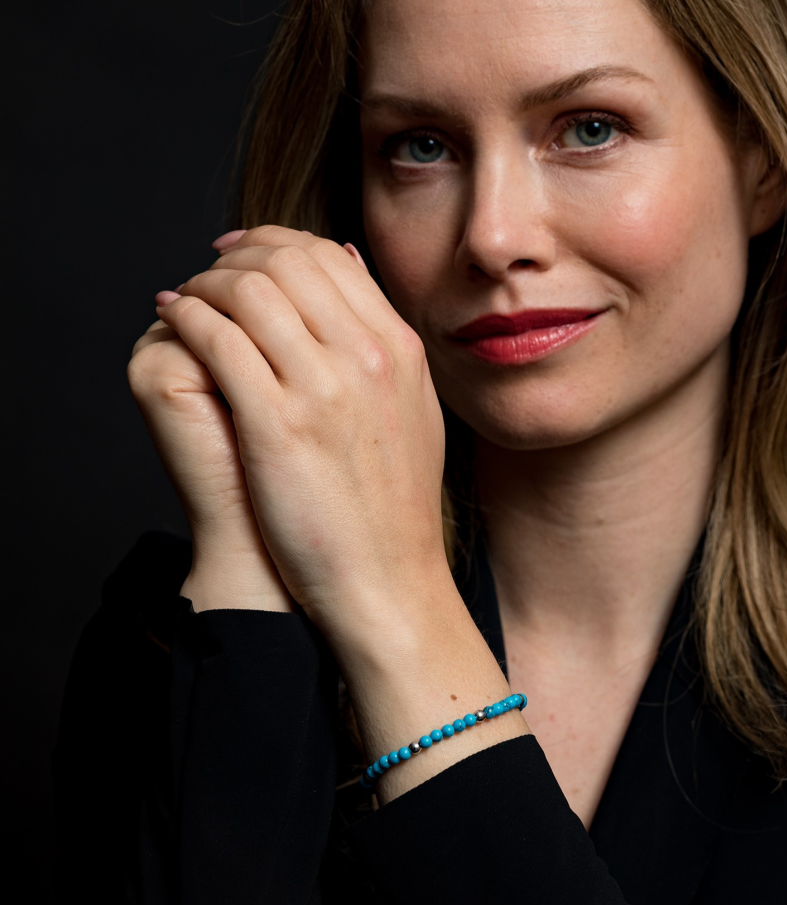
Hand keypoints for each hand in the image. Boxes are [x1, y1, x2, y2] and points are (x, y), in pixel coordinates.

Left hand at [152, 227, 448, 649]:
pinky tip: (174, 324)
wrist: (390, 578)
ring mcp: (323, 389)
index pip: (327, 258)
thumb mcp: (412, 410)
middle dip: (234, 257)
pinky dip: (186, 318)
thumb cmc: (394, 507)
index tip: (241, 256)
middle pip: (285, 262)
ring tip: (187, 300)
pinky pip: (217, 339)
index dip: (272, 244)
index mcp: (399, 350)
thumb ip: (381, 340)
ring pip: (247, 290)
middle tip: (207, 274)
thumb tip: (346, 267)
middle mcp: (366, 357)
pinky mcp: (277, 425)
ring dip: (204, 285)